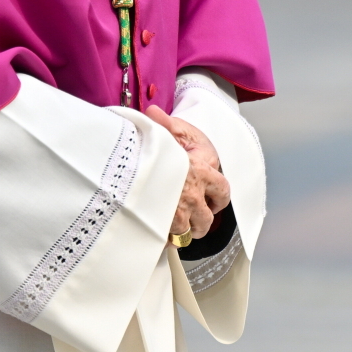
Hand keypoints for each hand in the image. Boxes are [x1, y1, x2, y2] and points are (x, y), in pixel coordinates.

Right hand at [147, 105, 229, 240]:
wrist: (129, 161)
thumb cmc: (151, 144)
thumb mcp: (164, 127)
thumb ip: (165, 124)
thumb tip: (154, 112)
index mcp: (201, 171)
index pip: (223, 190)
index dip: (219, 197)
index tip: (214, 200)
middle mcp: (193, 194)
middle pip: (206, 220)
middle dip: (201, 223)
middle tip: (193, 220)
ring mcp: (177, 212)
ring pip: (188, 233)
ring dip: (183, 232)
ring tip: (176, 227)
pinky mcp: (162, 224)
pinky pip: (168, 239)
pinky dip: (164, 238)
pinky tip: (158, 231)